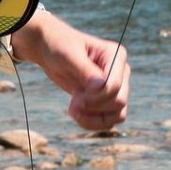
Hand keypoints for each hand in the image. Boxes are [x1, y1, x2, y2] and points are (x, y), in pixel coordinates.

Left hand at [10, 8, 130, 130]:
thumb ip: (84, 69)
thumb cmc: (59, 46)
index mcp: (116, 54)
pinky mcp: (106, 99)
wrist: (50, 50)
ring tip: (73, 110)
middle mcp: (120, 71)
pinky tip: (76, 115)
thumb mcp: (68, 55)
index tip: (76, 95)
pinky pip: (109, 120)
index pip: (115, 85)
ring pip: (118, 115)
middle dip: (94, 107)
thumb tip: (101, 86)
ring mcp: (115, 86)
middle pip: (119, 101)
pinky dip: (92, 123)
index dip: (97, 96)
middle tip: (73, 102)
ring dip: (94, 118)